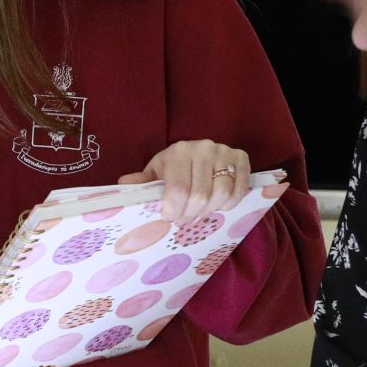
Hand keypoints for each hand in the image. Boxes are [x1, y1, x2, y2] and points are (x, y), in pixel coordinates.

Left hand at [120, 139, 251, 221]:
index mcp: (178, 151)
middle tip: (183, 218)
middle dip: (190, 215)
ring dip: (209, 211)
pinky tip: (217, 204)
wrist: (198, 153)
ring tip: (199, 212)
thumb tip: (124, 184)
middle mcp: (203, 148)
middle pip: (200, 197)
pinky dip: (228, 204)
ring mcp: (224, 152)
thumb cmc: (174, 167)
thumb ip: (142, 182)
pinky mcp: (241, 159)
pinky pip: (239, 191)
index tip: (168, 217)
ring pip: (221, 195)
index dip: (173, 211)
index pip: (178, 190)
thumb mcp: (156, 173)